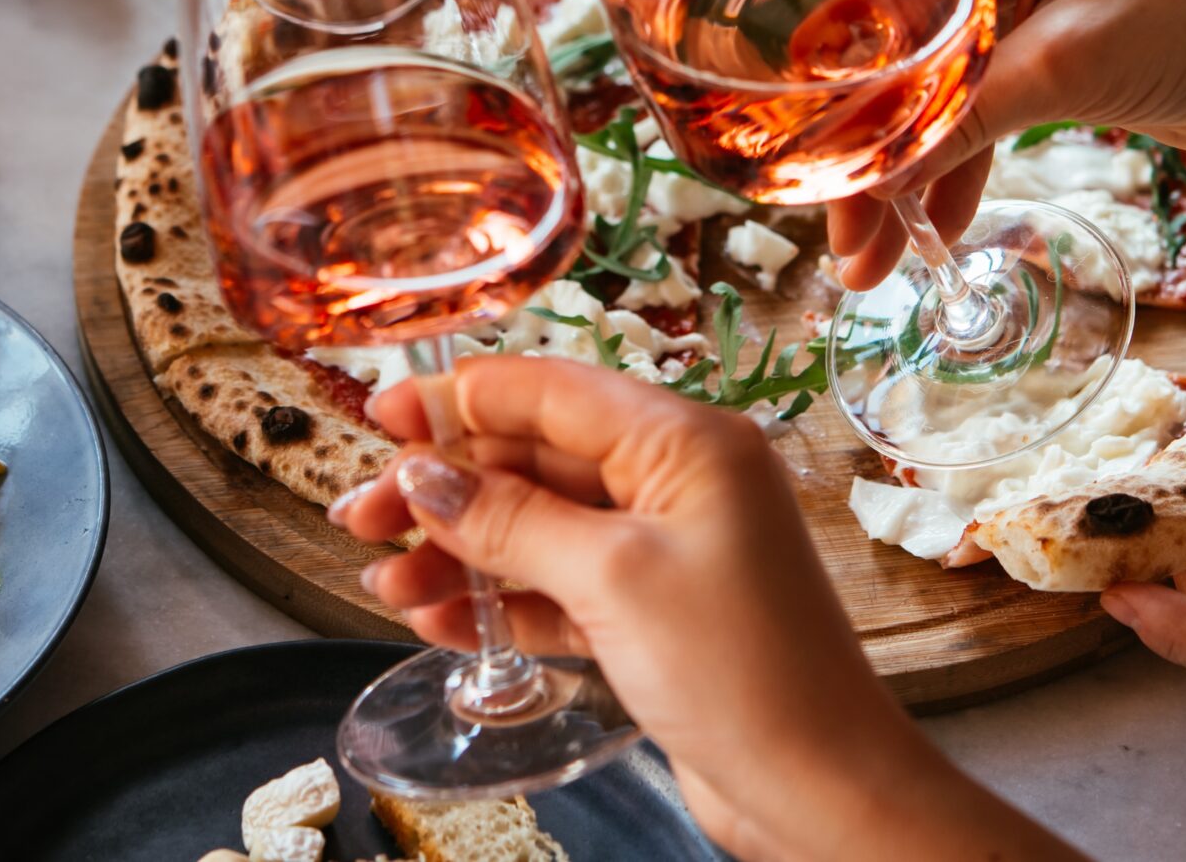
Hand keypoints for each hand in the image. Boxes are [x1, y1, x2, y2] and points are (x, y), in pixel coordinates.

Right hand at [330, 357, 1081, 861]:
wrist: (824, 793)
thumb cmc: (745, 673)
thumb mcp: (613, 580)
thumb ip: (513, 520)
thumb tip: (425, 477)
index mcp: (685, 442)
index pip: (549, 392)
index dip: (457, 400)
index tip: (380, 416)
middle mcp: (677, 481)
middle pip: (533, 460)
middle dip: (444, 489)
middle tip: (360, 519)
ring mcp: (666, 549)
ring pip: (537, 528)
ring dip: (459, 553)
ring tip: (382, 585)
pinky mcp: (654, 614)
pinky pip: (557, 588)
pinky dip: (498, 601)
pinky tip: (435, 621)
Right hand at [830, 0, 1185, 286]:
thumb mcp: (1064, 66)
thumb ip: (959, 120)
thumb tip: (868, 184)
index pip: (869, 3)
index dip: (831, 91)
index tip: (803, 169)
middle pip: (888, 59)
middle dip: (863, 153)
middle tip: (836, 238)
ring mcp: (1002, 4)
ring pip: (924, 99)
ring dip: (900, 179)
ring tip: (866, 263)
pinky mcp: (1032, 56)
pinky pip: (968, 118)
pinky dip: (949, 172)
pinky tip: (922, 230)